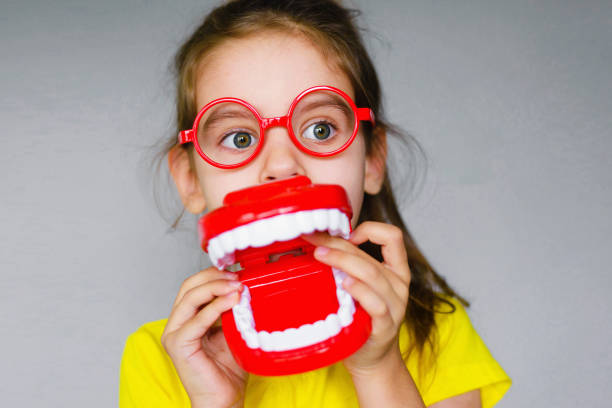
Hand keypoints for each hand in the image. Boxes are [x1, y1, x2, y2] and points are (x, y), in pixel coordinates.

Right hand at [161, 267, 246, 407]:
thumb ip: (231, 310)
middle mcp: (176, 324)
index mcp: (186, 318)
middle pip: (189, 286)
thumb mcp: (232, 330)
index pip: (193, 285)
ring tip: (237, 286)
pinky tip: (232, 301)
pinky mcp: (178, 346)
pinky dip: (215, 307)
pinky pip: (196, 320)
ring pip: (190, 298)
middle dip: (214, 277)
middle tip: (237, 277)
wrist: (223, 399)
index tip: (236, 273)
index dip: (213, 275)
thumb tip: (242, 287)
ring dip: (216, 288)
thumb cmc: (227, 369)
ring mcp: (174, 334)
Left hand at [302, 221, 410, 376]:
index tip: (346, 235)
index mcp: (396, 270)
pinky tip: (344, 285)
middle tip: (314, 242)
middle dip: (338, 245)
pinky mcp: (385, 327)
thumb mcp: (362, 286)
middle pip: (369, 256)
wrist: (372, 358)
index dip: (369, 229)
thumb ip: (351, 265)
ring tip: (321, 256)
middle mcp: (398, 285)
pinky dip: (359, 291)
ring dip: (343, 261)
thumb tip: (318, 240)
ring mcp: (394, 306)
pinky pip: (376, 305)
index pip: (392, 237)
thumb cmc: (362, 318)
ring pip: (371, 275)